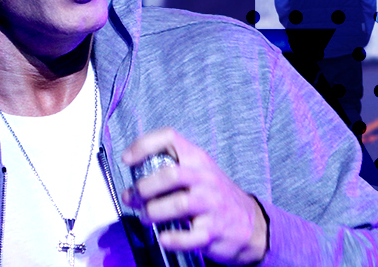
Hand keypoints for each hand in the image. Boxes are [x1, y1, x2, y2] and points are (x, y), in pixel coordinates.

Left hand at [120, 127, 267, 265]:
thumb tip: (131, 185)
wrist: (250, 224)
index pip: (170, 138)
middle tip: (132, 198)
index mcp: (198, 159)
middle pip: (170, 175)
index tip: (126, 159)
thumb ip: (168, 172)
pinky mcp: (214, 230)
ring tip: (145, 217)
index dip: (144, 145)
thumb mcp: (197, 174)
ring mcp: (212, 204)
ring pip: (178, 204)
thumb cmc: (214, 197)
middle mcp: (205, 178)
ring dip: (153, 212)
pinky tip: (163, 237)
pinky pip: (190, 236)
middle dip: (144, 188)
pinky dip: (172, 238)